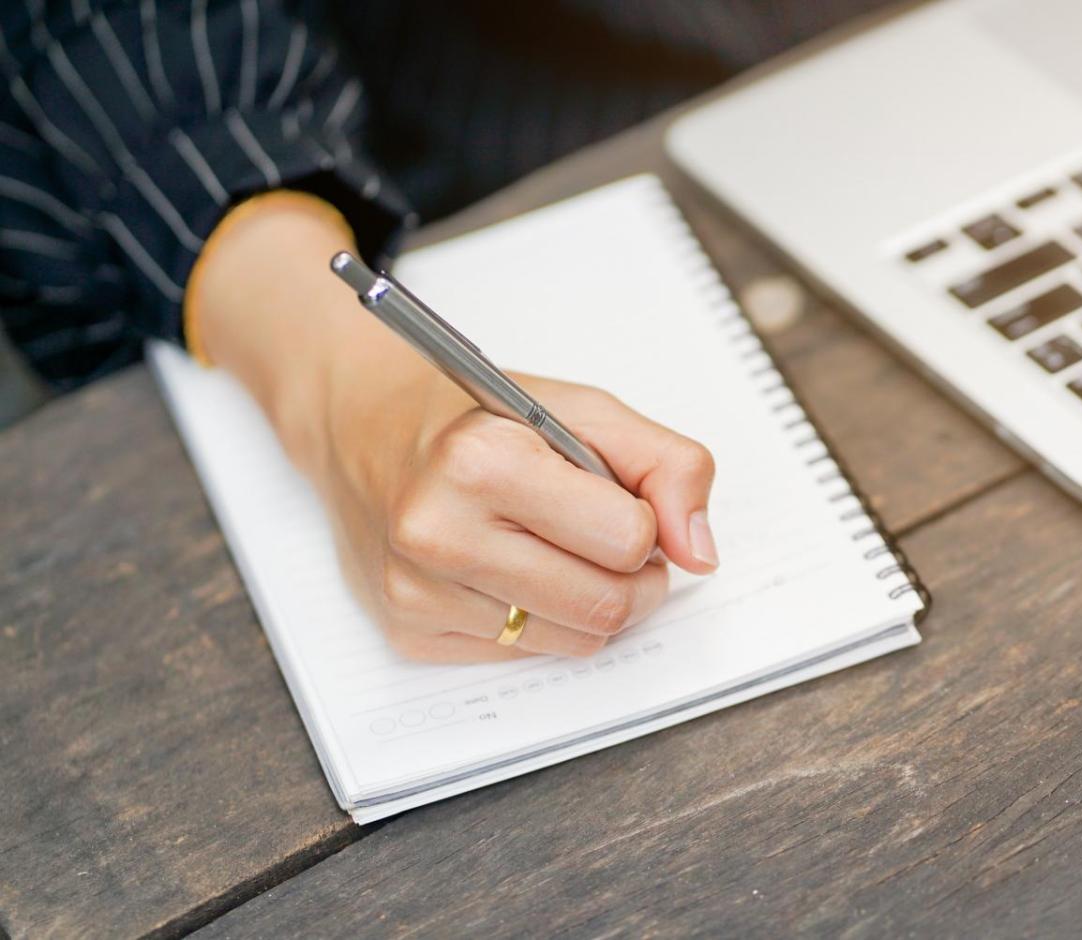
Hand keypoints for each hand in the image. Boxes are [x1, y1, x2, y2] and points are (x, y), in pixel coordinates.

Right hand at [190, 192, 717, 661]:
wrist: (360, 424)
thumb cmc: (478, 414)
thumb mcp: (585, 410)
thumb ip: (668, 466)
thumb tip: (701, 554)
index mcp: (482, 462)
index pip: (627, 539)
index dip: (644, 521)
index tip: (621, 501)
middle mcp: (438, 532)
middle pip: (605, 605)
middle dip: (633, 577)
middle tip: (614, 540)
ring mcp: (417, 591)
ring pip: (572, 642)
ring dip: (591, 601)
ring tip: (562, 548)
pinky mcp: (408, 632)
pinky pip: (523, 656)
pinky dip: (540, 619)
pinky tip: (512, 568)